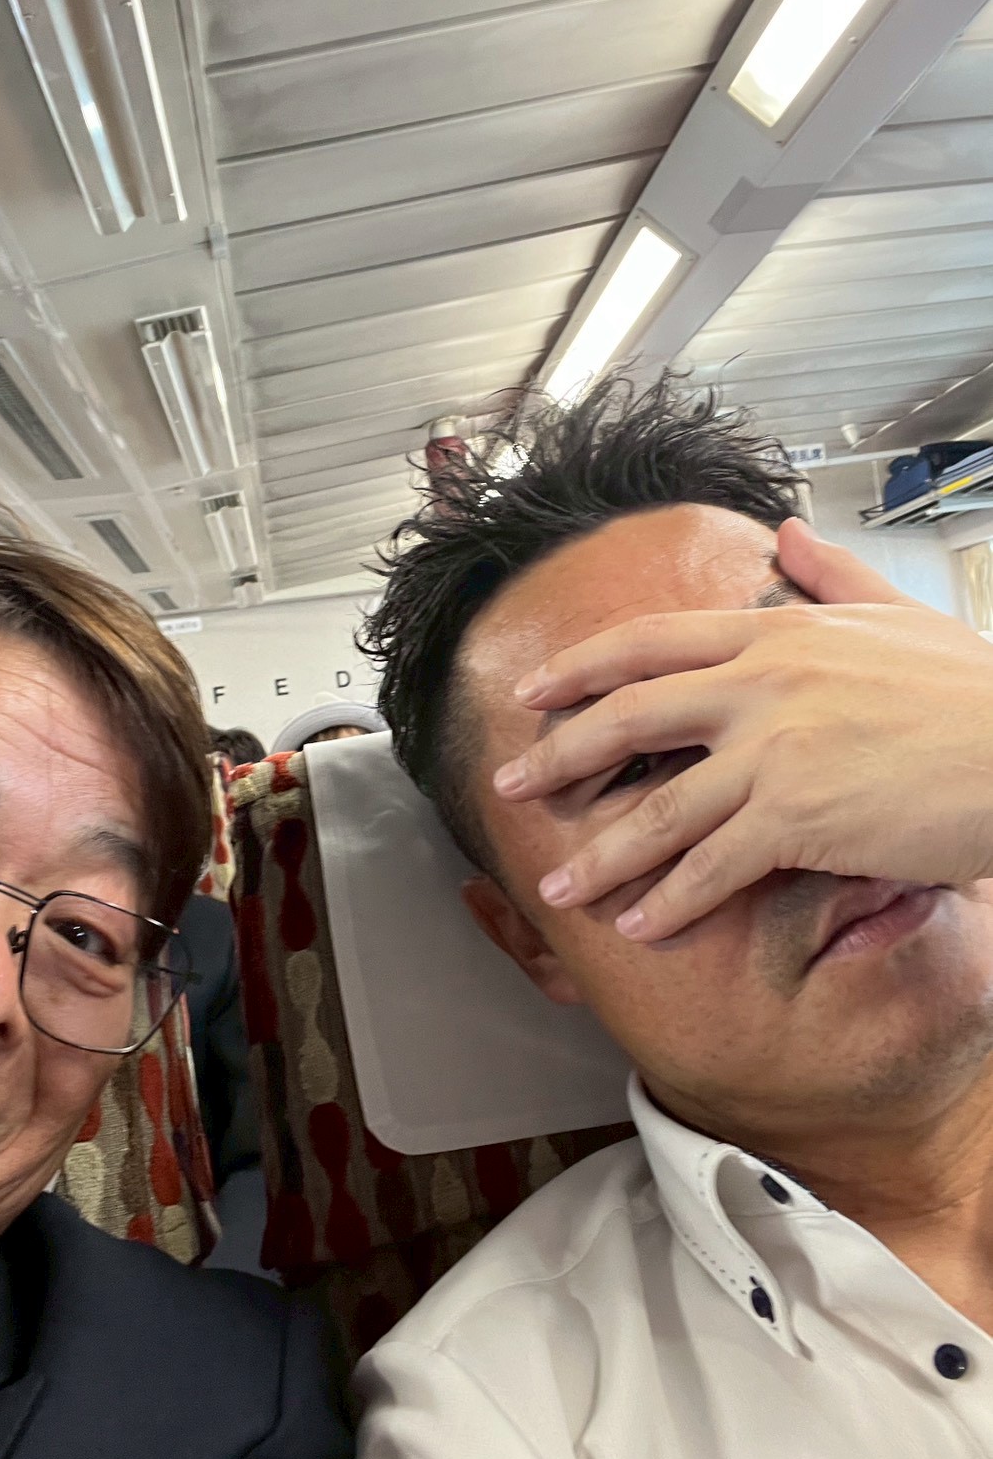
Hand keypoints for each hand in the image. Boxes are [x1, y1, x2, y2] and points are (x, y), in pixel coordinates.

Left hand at [494, 519, 992, 939]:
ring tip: (558, 886)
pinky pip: (713, 867)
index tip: (533, 692)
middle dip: (559, 757)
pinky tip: (638, 924)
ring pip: (659, 808)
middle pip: (629, 718)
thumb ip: (830, 575)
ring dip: (601, 854)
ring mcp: (775, 753)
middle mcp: (760, 686)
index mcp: (777, 634)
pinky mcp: (800, 818)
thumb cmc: (975, 689)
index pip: (650, 642)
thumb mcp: (897, 611)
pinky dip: (670, 900)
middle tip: (511, 786)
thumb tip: (784, 534)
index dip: (580, 668)